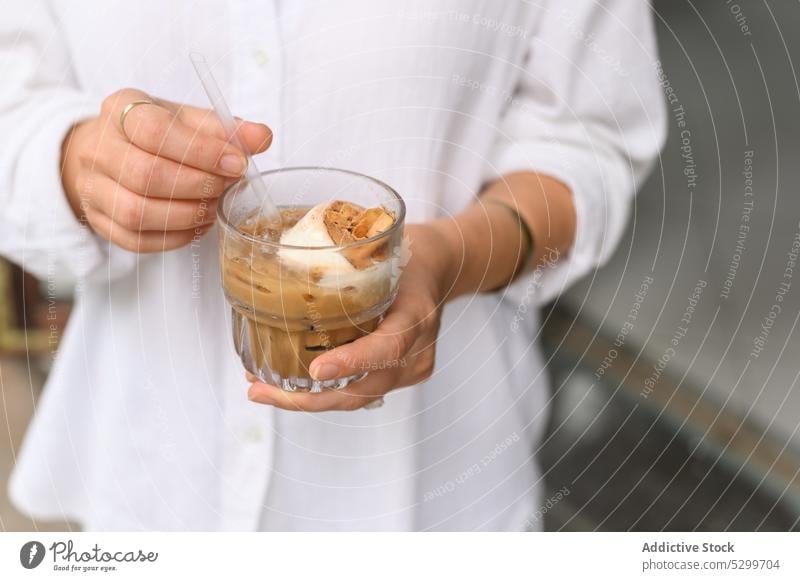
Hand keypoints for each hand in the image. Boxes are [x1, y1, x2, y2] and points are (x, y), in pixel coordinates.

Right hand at [60, 88, 271, 251]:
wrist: (109, 152)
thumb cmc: (154, 134)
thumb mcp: (187, 119)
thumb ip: (224, 128)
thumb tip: (261, 137)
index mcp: (121, 110)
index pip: (156, 130)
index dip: (203, 151)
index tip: (238, 162)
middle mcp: (98, 148)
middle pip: (146, 175)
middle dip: (197, 186)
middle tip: (225, 186)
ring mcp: (93, 187)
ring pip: (137, 213)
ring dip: (187, 215)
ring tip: (213, 207)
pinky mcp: (99, 220)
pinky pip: (136, 240)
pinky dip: (174, 237)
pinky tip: (197, 225)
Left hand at [247, 223, 455, 410]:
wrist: (437, 269)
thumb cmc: (404, 256)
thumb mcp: (379, 252)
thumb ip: (344, 265)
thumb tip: (282, 263)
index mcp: (416, 314)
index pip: (389, 346)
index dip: (352, 362)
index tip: (316, 370)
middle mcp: (418, 350)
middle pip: (365, 389)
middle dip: (309, 398)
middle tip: (261, 390)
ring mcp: (412, 369)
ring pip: (358, 397)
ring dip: (309, 399)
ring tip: (263, 390)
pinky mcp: (402, 377)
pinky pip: (361, 391)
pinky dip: (325, 392)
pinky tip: (289, 386)